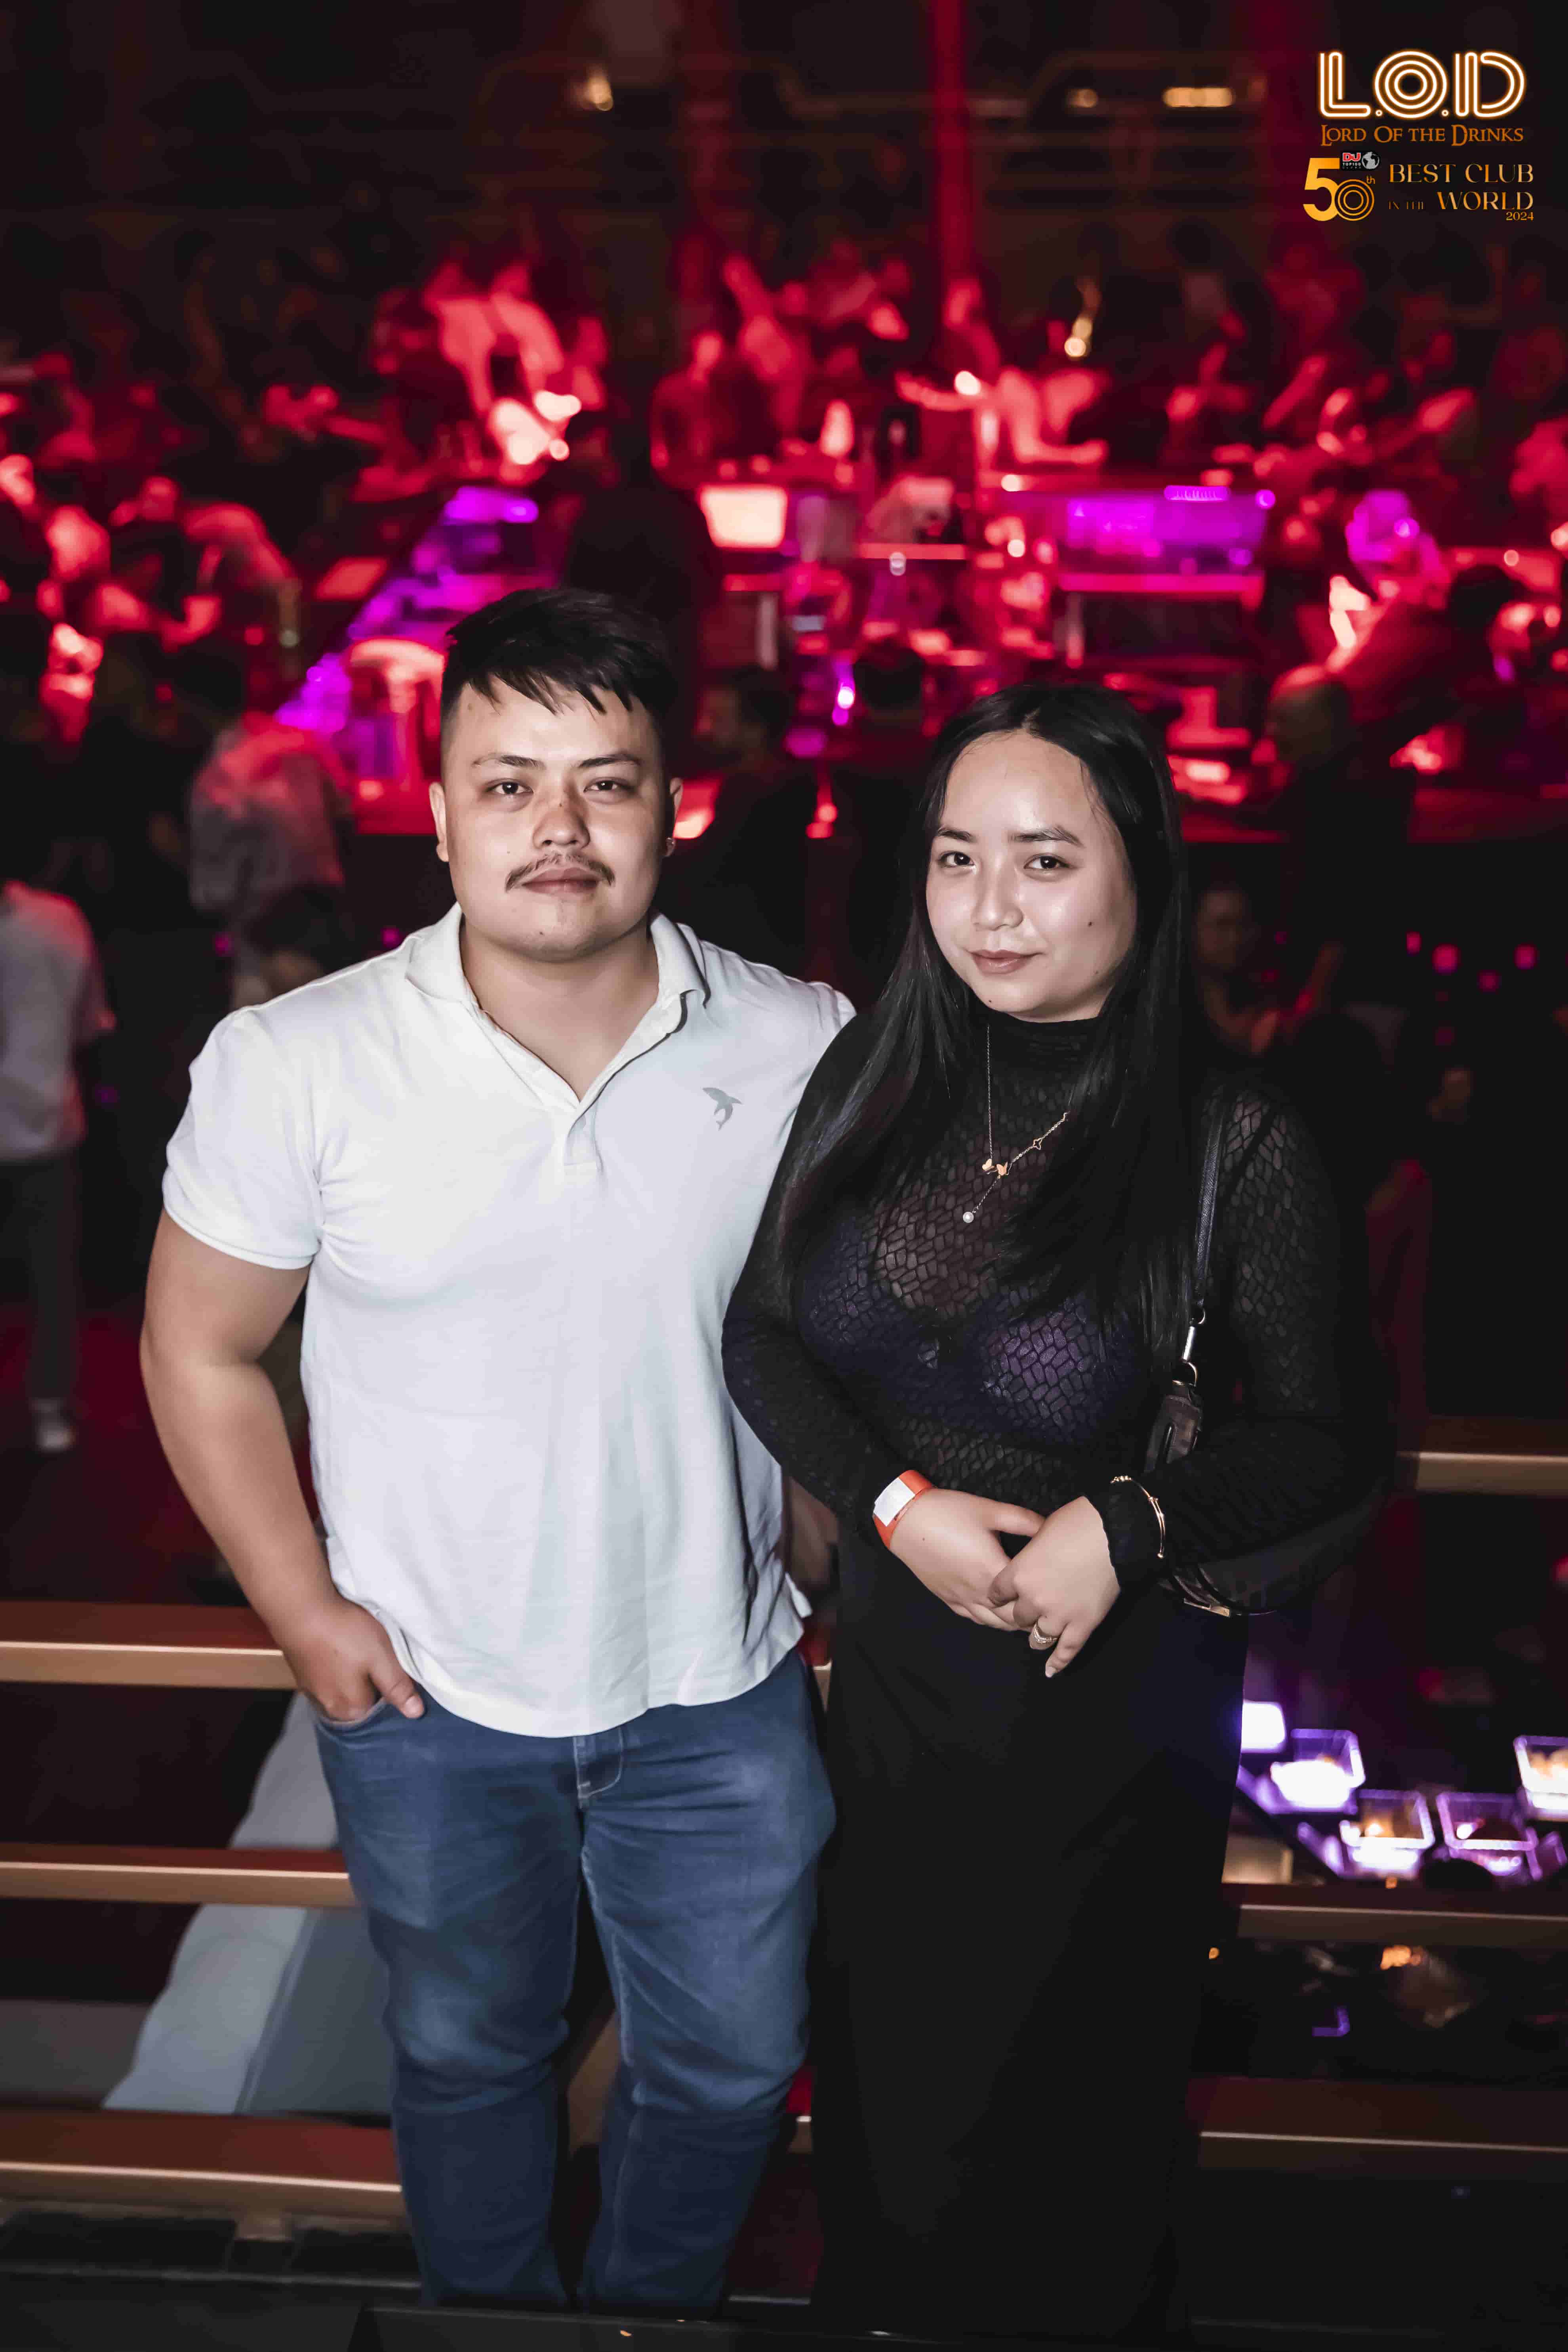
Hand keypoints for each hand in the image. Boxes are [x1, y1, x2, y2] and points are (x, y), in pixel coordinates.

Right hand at [275, 1593, 424, 1722]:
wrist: (299, 1608)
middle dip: (371, 1683)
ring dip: (352, 1673)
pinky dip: (336, 1666)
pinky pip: (327, 1676)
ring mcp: (311, 1690)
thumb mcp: (381, 1658)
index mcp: (351, 1709)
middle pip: (360, 1701)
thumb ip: (397, 1687)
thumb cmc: (345, 1633)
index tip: (394, 1666)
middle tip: (377, 1654)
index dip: (391, 1688)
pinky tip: (339, 1646)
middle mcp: (328, 1707)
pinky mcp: (302, 1672)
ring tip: (358, 1648)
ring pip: (342, 1688)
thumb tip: (415, 1713)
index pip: (381, 1709)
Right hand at [887, 1488, 1044, 1629]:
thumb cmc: (948, 1513)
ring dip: (1012, 1622)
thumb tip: (1049, 1527)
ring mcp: (961, 1598)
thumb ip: (1024, 1520)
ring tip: (1029, 1615)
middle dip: (1033, 1617)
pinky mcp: (948, 1598)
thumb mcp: (990, 1510)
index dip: (1044, 1597)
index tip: (1058, 1593)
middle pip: (1013, 1618)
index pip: (1026, 1595)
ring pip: (994, 1623)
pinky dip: (990, 1620)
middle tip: (1049, 1609)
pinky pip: (974, 1619)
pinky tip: (997, 1613)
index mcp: (992, 1571)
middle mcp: (978, 1592)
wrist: (906, 1520)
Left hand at [986, 1494, 1119, 1676]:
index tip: (1001, 1594)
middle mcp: (1033, 1599)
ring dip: (1037, 1634)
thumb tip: (1032, 1555)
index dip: (1000, 1594)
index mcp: (1019, 1573)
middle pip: (1017, 1616)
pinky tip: (1050, 1671)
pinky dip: (1058, 1662)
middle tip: (1027, 1609)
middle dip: (1021, 1612)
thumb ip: (1031, 1551)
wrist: (1112, 1532)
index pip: (998, 1593)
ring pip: (1039, 1636)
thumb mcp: (1041, 1531)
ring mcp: (1058, 1615)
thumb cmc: (1076, 1522)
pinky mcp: (1083, 1624)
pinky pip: (1067, 1650)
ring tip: (1039, 1634)